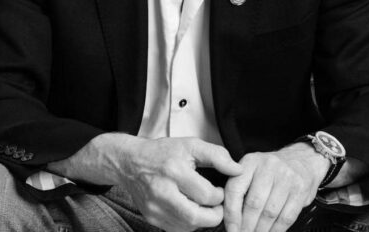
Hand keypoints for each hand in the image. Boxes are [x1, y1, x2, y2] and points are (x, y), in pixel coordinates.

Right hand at [117, 137, 243, 230]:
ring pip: (187, 226)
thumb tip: (238, 170)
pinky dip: (188, 223)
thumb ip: (218, 155)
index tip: (220, 190)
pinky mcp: (151, 217)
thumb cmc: (164, 152)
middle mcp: (162, 192)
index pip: (207, 195)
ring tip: (204, 206)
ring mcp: (154, 208)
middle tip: (218, 206)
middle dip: (214, 215)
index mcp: (175, 171)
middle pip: (196, 217)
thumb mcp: (192, 145)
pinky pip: (176, 229)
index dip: (220, 195)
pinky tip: (190, 209)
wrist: (130, 163)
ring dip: (202, 220)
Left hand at [223, 143, 328, 231]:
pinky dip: (277, 230)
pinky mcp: (300, 189)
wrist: (303, 159)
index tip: (231, 230)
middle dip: (246, 226)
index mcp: (250, 162)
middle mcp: (268, 166)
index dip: (231, 214)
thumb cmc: (273, 170)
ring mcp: (286, 177)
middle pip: (253, 204)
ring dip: (261, 230)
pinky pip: (286, 217)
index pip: (235, 190)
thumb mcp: (252, 170)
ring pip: (269, 213)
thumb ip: (240, 190)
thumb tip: (229, 219)